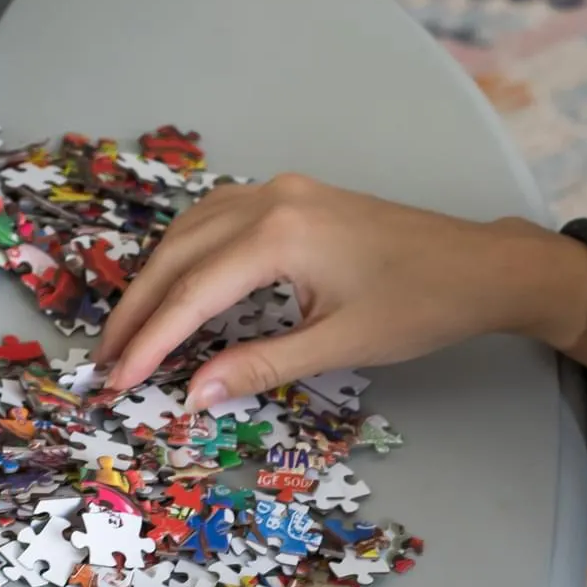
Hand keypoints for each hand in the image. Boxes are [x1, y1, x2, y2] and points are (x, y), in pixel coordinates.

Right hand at [94, 175, 586, 401]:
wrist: (481, 265)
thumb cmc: (420, 306)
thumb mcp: (339, 345)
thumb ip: (259, 366)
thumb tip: (192, 395)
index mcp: (280, 235)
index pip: (192, 294)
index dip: (149, 341)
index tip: (116, 379)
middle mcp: (269, 200)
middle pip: (177, 256)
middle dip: (137, 311)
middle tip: (105, 362)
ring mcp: (279, 191)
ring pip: (189, 231)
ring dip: (154, 279)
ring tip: (131, 330)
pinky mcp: (291, 196)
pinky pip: (214, 218)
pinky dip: (183, 253)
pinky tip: (174, 282)